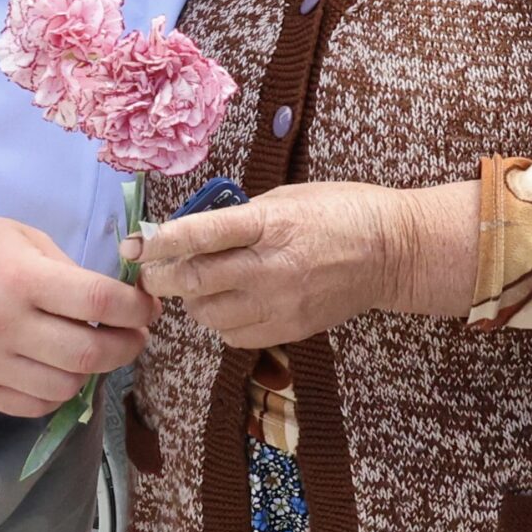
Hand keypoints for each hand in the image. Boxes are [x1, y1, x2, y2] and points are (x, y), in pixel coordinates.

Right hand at [0, 210, 156, 417]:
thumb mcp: (24, 239)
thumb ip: (69, 271)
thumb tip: (117, 302)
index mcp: (22, 278)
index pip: (98, 301)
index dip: (135, 308)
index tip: (147, 308)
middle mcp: (6, 324)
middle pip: (89, 354)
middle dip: (126, 346)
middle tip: (135, 336)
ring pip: (66, 388)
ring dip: (92, 372)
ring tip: (93, 351)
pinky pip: (34, 406)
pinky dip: (58, 393)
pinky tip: (59, 370)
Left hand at [132, 181, 448, 349]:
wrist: (393, 252)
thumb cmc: (341, 210)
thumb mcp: (288, 196)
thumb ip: (243, 216)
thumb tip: (196, 232)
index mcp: (271, 224)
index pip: (203, 235)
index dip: (163, 241)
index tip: (138, 244)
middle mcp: (271, 267)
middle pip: (196, 282)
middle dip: (162, 278)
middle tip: (150, 271)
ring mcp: (281, 303)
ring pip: (209, 314)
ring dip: (193, 300)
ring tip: (197, 285)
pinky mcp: (289, 329)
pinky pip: (234, 335)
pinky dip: (220, 321)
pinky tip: (228, 303)